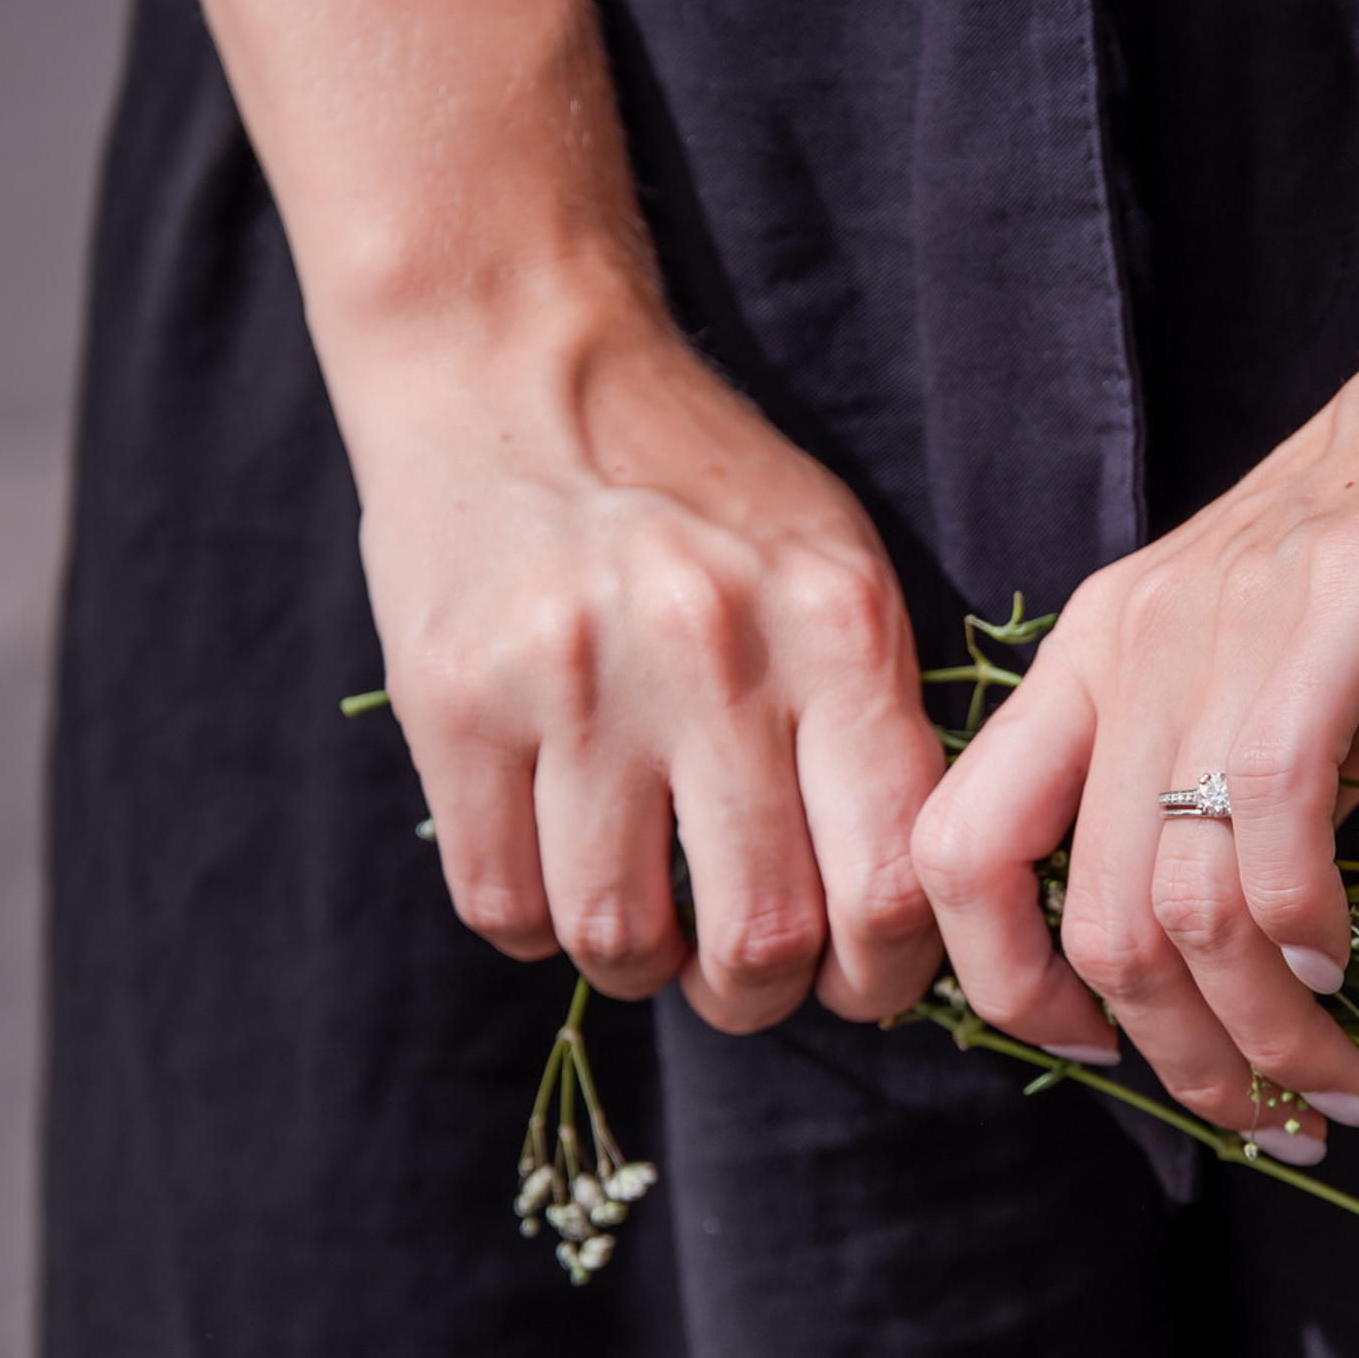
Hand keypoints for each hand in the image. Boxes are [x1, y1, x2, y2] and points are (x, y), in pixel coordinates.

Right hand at [349, 268, 942, 1032]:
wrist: (517, 361)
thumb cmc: (708, 492)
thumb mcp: (838, 573)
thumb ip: (879, 727)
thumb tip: (907, 918)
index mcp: (834, 626)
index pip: (893, 875)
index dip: (888, 973)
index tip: (866, 978)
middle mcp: (710, 650)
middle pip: (761, 936)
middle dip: (763, 996)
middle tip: (751, 980)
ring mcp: (570, 677)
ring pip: (620, 937)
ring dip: (646, 969)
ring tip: (653, 927)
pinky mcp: (451, 699)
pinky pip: (504, 903)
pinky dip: (544, 925)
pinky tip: (565, 871)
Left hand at [911, 218, 1358, 1152]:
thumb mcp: (1311, 695)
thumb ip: (1249, 808)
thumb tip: (1239, 967)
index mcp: (1099, 662)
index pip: (963, 852)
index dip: (1004, 988)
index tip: (1110, 1060)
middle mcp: (1132, 641)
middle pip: (1079, 916)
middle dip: (1175, 1059)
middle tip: (1273, 1119)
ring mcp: (1225, 617)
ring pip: (1176, 892)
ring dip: (1258, 1029)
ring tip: (1337, 1087)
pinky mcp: (1337, 601)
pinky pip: (1268, 801)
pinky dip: (1300, 918)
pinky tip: (1343, 964)